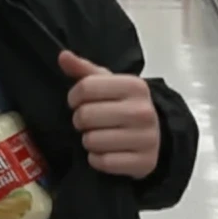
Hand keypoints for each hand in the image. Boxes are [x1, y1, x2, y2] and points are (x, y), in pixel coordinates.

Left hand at [59, 51, 160, 179]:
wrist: (155, 134)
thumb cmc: (124, 105)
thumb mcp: (108, 84)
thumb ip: (84, 70)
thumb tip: (63, 56)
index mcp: (134, 86)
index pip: (85, 87)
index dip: (74, 96)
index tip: (78, 102)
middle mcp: (143, 111)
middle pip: (85, 115)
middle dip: (80, 120)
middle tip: (88, 122)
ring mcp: (146, 138)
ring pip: (91, 140)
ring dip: (88, 141)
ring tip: (99, 136)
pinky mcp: (143, 162)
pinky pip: (103, 162)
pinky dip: (97, 159)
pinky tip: (106, 152)